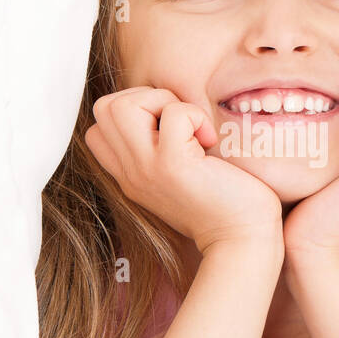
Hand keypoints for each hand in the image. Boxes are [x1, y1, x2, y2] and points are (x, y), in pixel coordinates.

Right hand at [85, 87, 283, 255]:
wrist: (241, 240)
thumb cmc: (224, 203)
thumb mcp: (178, 175)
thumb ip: (160, 149)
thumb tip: (169, 108)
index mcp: (130, 175)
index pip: (97, 128)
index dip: (132, 111)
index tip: (166, 128)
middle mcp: (131, 172)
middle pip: (104, 108)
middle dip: (144, 98)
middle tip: (179, 123)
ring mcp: (147, 169)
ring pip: (122, 105)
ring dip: (163, 102)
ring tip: (191, 128)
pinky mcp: (173, 165)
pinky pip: (174, 113)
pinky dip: (195, 115)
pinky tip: (209, 141)